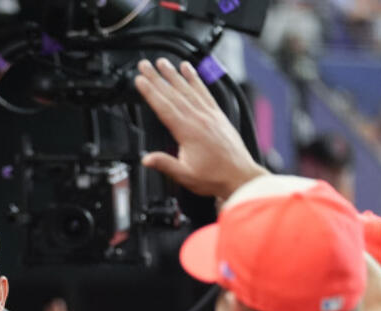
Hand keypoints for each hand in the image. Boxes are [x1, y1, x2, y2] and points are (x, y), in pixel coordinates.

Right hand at [133, 59, 265, 200]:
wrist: (240, 176)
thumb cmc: (215, 177)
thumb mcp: (185, 176)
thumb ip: (165, 164)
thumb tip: (146, 159)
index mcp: (189, 132)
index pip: (164, 107)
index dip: (150, 92)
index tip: (139, 81)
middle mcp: (199, 118)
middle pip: (173, 93)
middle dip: (157, 78)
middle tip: (145, 64)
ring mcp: (210, 114)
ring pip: (188, 89)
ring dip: (174, 74)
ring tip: (163, 62)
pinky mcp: (217, 114)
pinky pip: (204, 92)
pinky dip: (195, 79)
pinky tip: (189, 70)